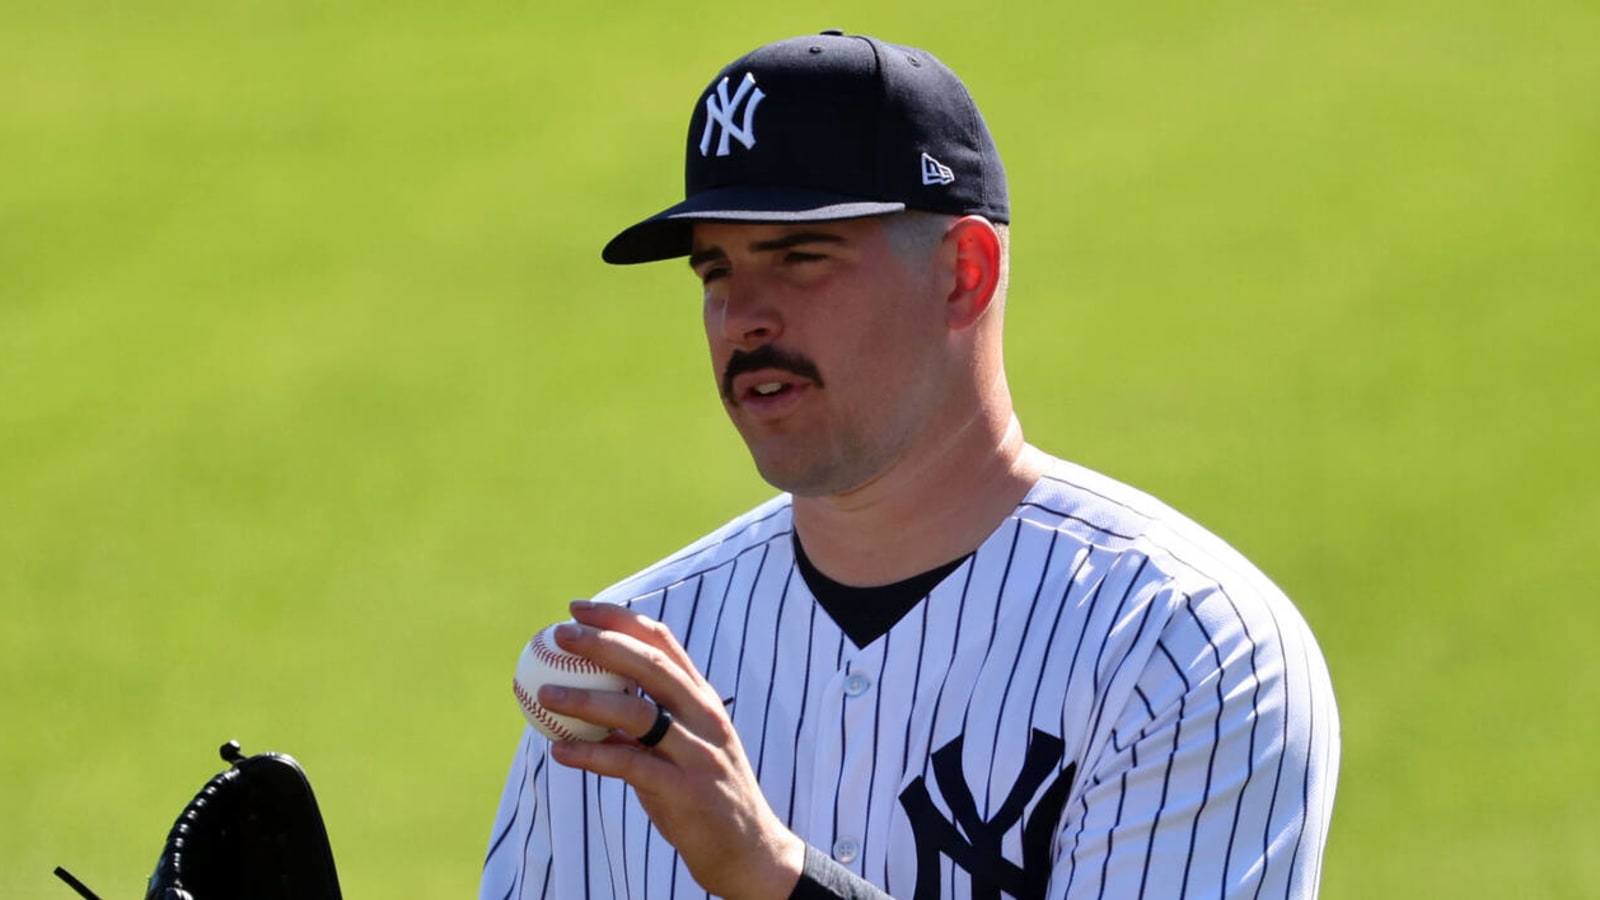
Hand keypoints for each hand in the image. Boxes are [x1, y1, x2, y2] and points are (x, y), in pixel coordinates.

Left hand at [539, 600, 805, 899]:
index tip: (578, 610)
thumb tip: (587, 698)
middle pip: (649, 666)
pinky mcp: (685, 790)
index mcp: (702, 698)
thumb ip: (646, 721)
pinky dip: (591, 756)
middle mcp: (704, 716)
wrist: (749, 851)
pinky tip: (560, 751)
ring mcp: (698, 752)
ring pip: (636, 713)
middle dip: (602, 643)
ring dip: (585, 699)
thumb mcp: (683, 746)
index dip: (619, 619)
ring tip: (545, 693)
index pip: (662, 643)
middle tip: (559, 636)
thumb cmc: (704, 794)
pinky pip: (628, 765)